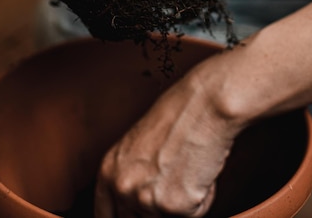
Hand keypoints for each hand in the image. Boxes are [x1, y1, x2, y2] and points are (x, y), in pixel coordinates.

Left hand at [95, 52, 242, 217]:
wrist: (205, 105)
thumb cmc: (179, 113)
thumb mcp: (139, 145)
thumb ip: (132, 176)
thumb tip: (138, 200)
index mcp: (109, 170)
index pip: (105, 215)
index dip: (123, 217)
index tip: (134, 215)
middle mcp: (123, 187)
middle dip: (155, 209)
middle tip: (173, 183)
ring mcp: (147, 200)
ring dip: (181, 202)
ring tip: (188, 167)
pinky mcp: (176, 207)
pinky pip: (194, 214)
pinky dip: (203, 197)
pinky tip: (201, 169)